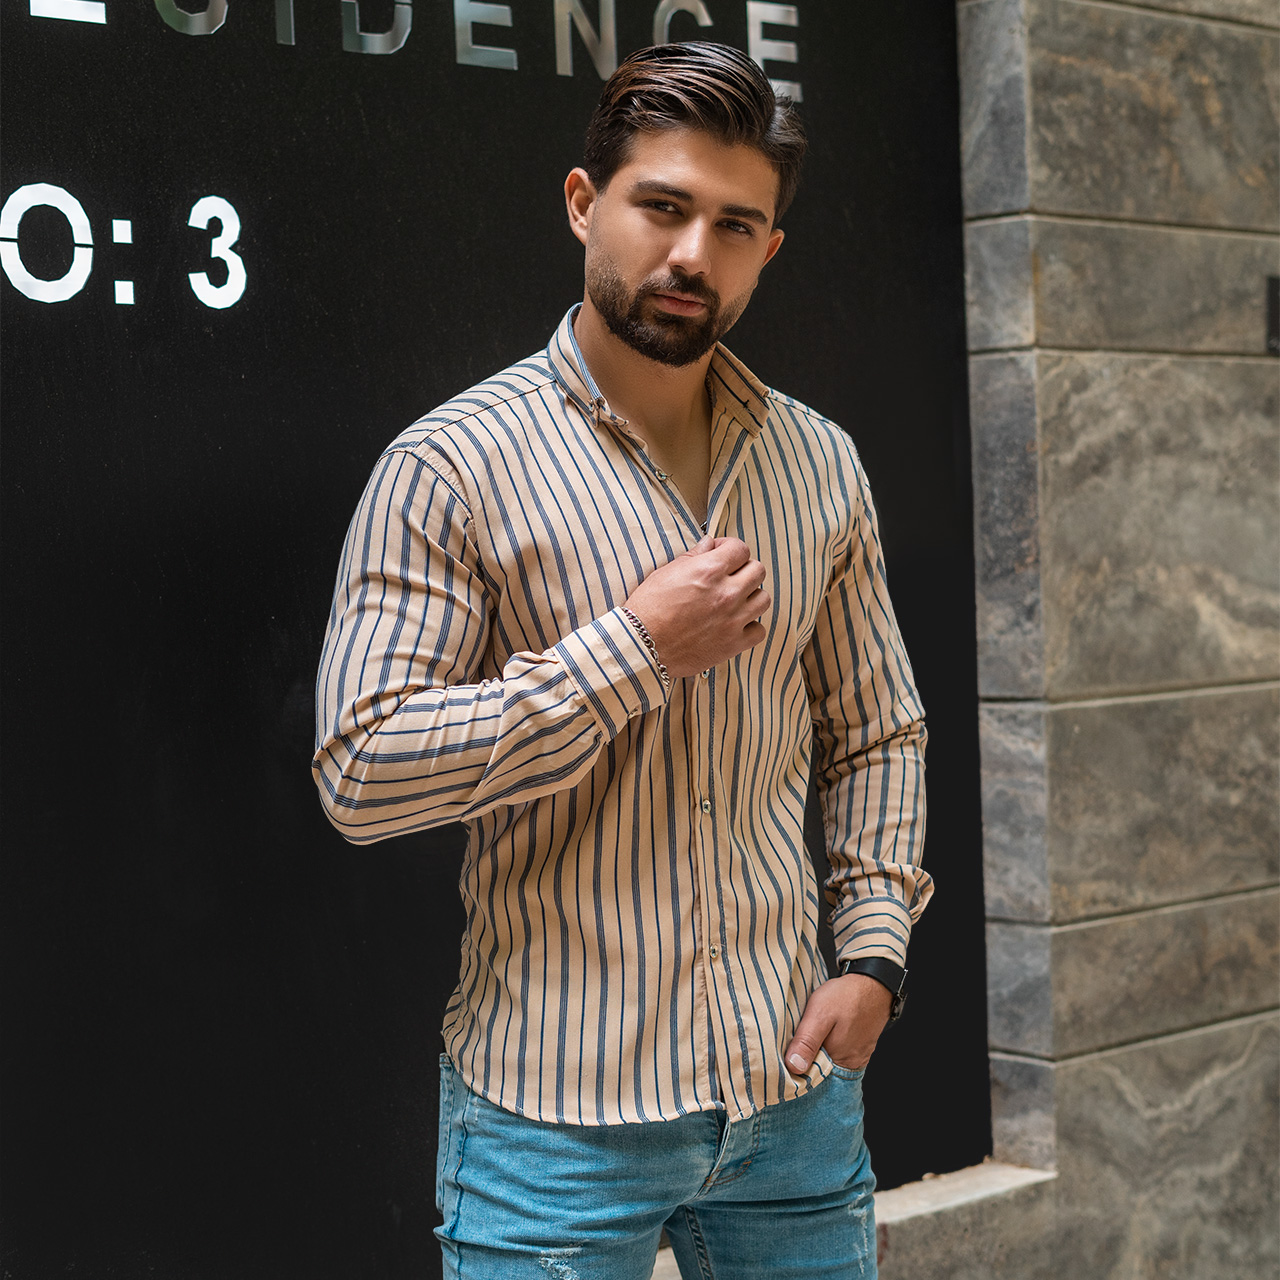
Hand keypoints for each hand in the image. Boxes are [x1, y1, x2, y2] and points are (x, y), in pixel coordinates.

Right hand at [624, 537, 770, 677]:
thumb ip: (693, 557)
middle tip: (730, 577)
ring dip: (751, 597)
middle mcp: (726, 593)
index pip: (740, 548)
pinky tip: (736, 624)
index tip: (723, 554)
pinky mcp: (733, 643)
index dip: (731, 548)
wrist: (641, 646)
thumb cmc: (648, 610)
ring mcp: (733, 619)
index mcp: (709, 570)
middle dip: (744, 569)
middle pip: (757, 570)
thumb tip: (709, 545)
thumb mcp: (665, 573)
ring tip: (735, 601)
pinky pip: (759, 630)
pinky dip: (750, 627)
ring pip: (763, 599)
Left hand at [784, 974, 891, 1072]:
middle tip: (795, 1039)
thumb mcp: (820, 1015)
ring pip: (830, 1061)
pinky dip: (830, 1046)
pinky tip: (824, 1034)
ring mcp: (857, 1056)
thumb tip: (793, 1067)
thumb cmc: (846, 996)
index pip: (811, 1075)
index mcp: (838, 1061)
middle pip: (820, 1069)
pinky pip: (841, 1053)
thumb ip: (806, 1041)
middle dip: (806, 1059)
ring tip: (810, 1035)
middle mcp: (850, 1064)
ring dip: (818, 1052)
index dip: (795, 1066)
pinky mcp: (861, 1047)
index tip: (784, 1054)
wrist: (874, 983)